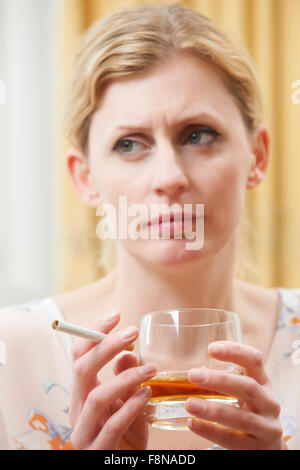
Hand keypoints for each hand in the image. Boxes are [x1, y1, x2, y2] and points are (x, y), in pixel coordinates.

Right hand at [69, 310, 156, 449]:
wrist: (123, 467)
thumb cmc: (125, 434)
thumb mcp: (128, 402)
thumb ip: (125, 379)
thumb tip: (129, 352)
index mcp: (82, 392)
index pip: (79, 355)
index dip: (94, 332)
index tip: (116, 314)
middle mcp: (77, 409)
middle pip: (81, 369)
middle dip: (106, 346)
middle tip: (132, 332)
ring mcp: (85, 431)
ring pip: (96, 397)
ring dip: (125, 378)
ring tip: (151, 368)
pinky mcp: (98, 451)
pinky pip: (111, 426)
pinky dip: (130, 407)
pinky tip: (146, 395)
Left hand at [185, 341, 287, 449]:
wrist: (269, 446)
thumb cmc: (249, 409)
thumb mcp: (245, 391)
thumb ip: (225, 381)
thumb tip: (186, 373)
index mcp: (263, 382)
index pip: (255, 360)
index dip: (235, 351)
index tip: (211, 348)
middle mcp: (269, 402)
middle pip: (248, 388)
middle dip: (220, 380)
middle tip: (193, 375)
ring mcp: (266, 427)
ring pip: (242, 417)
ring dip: (213, 410)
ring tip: (190, 403)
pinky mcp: (256, 448)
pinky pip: (232, 439)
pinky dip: (210, 430)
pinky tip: (192, 423)